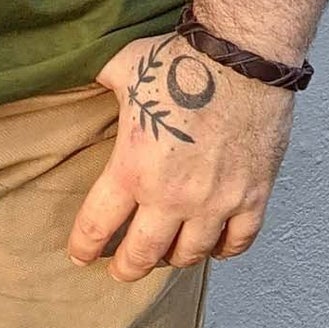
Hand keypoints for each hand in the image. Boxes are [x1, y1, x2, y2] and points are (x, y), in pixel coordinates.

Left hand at [66, 31, 295, 280]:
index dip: (84, 247)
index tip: (79, 255)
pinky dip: (224, 250)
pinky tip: (214, 246)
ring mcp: (216, 201)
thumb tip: (76, 66)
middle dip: (126, 267)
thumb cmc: (180, 61)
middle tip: (120, 270)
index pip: (97, 226)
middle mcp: (172, 196)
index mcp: (132, 169)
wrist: (241, 56)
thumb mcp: (121, 67)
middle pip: (143, 254)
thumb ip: (97, 79)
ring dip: (175, 258)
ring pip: (190, 254)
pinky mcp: (252, 196)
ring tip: (167, 255)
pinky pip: (238, 241)